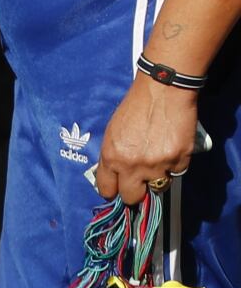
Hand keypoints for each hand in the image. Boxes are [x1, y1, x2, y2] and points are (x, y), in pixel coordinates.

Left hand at [95, 76, 200, 204]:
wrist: (164, 90)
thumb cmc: (136, 108)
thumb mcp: (112, 134)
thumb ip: (112, 157)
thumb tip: (114, 177)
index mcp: (111, 158)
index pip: (107, 190)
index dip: (114, 191)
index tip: (120, 188)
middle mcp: (132, 166)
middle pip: (132, 197)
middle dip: (136, 191)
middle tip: (142, 182)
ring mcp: (157, 164)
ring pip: (159, 185)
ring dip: (160, 175)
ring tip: (160, 156)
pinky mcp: (179, 159)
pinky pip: (178, 171)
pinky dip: (177, 163)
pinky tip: (173, 147)